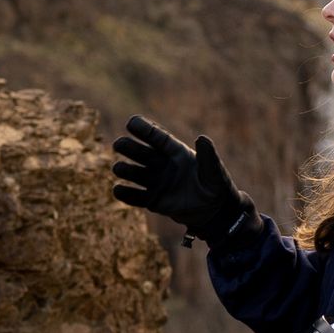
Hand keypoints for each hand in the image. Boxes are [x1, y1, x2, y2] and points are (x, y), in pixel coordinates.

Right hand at [111, 116, 247, 240]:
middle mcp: (162, 164)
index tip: (131, 122)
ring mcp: (156, 182)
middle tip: (118, 144)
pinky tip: (118, 190)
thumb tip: (202, 138)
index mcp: (176, 152)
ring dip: (125, 170)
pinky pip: (137, 197)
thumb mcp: (214, 170)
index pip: (158, 138)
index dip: (145, 129)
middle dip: (129, 148)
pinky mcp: (154, 200)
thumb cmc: (215, 185)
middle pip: (142, 154)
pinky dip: (127, 194)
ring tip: (118, 168)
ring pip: (136, 173)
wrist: (214, 210)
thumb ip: (208, 155)